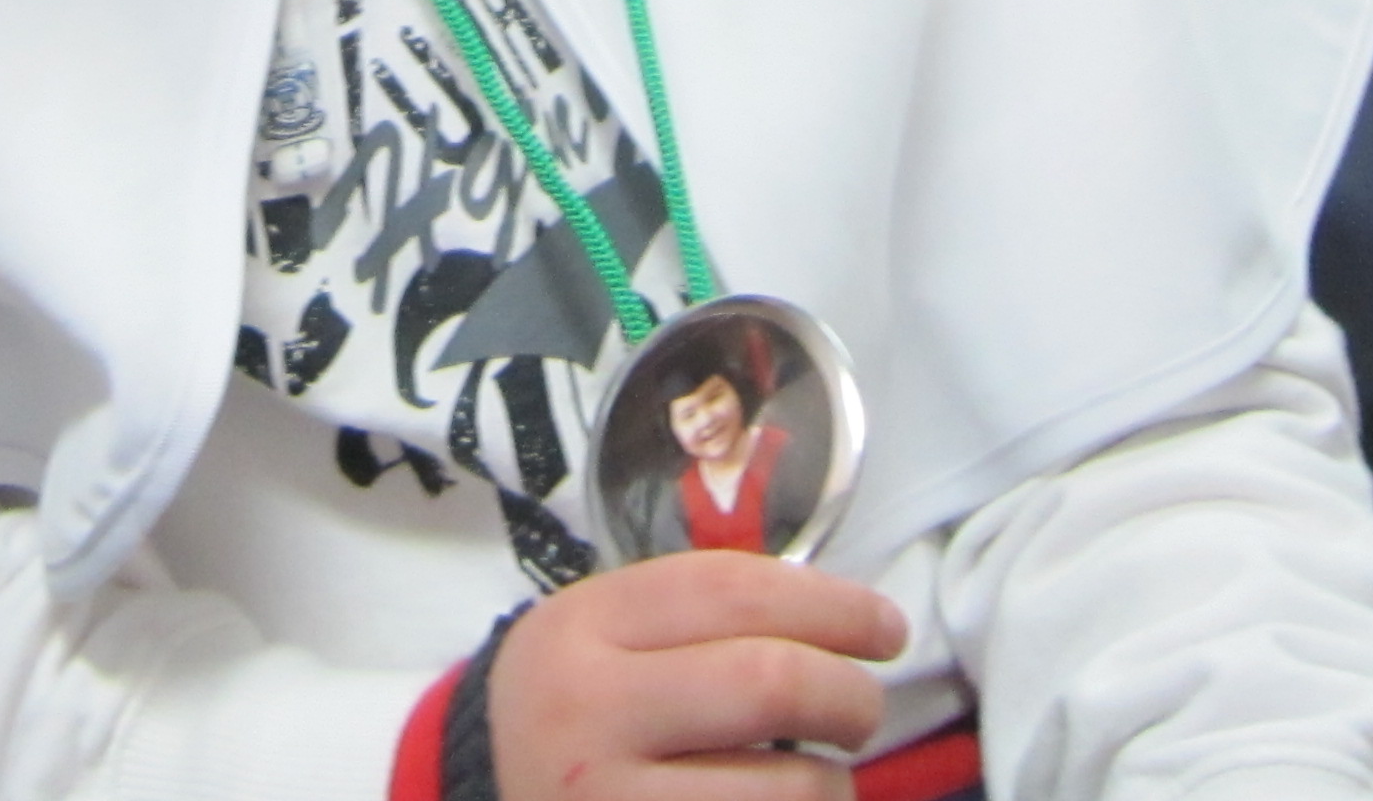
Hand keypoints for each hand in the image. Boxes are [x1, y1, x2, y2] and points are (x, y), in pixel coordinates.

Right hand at [489, 553, 905, 800]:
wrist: (486, 789)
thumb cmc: (578, 704)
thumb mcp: (605, 636)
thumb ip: (701, 617)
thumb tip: (845, 622)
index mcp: (584, 627)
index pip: (733, 591)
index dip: (833, 604)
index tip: (886, 628)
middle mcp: (588, 714)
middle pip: (768, 683)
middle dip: (848, 696)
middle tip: (862, 709)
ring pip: (784, 791)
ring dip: (831, 787)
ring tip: (822, 780)